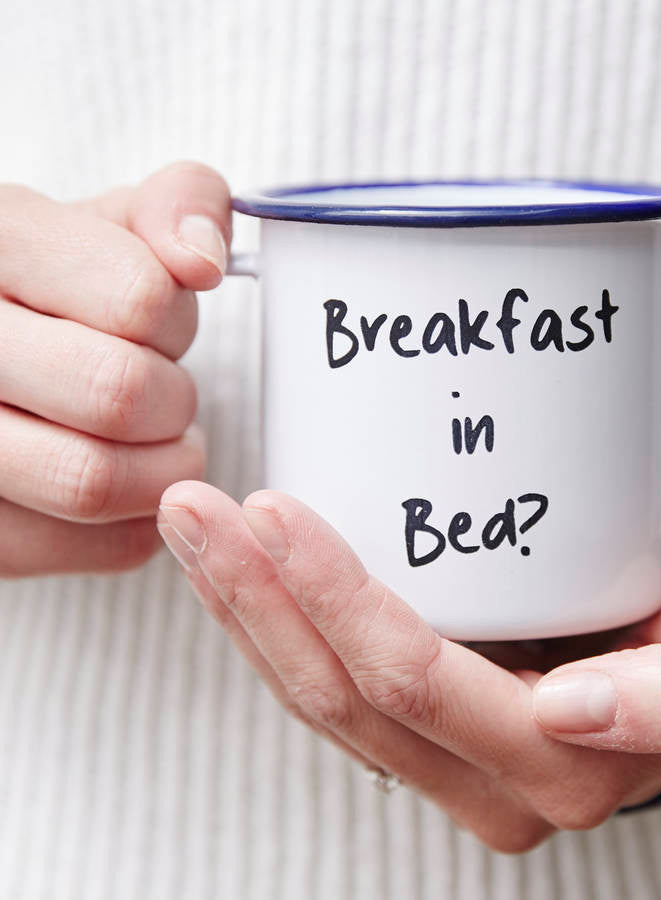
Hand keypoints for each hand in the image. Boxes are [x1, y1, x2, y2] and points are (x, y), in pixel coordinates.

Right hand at [0, 162, 230, 576]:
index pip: (138, 299)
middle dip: (174, 398)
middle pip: (120, 394)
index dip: (176, 319)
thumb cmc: (64, 291)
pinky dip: (146, 518)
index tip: (159, 322)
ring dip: (166, 466)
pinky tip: (130, 481)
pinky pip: (105, 546)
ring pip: (97, 482)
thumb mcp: (109, 225)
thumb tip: (203, 256)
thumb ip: (176, 208)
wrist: (1, 354)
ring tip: (158, 440)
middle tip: (167, 394)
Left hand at [157, 481, 660, 851]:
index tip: (273, 508)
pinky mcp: (420, 730)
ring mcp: (442, 762)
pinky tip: (233, 567)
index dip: (335, 597)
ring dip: (244, 609)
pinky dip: (269, 623)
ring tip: (192, 526)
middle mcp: (483, 782)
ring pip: (313, 697)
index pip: (414, 682)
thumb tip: (575, 712)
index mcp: (555, 766)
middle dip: (257, 598)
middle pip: (338, 696)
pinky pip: (323, 687)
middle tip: (197, 508)